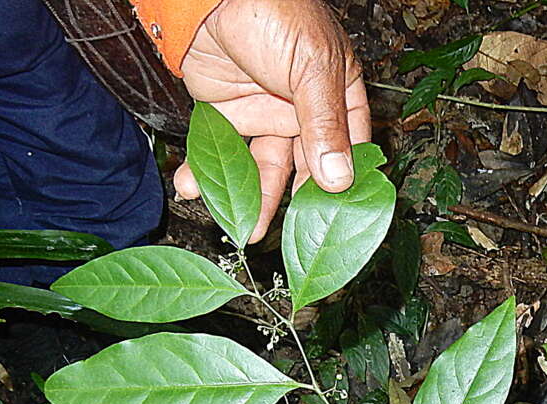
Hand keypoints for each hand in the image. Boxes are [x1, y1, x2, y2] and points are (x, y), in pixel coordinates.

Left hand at [174, 0, 370, 242]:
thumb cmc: (273, 11)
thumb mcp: (311, 67)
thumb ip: (323, 124)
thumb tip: (339, 181)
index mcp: (338, 94)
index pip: (351, 148)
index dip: (347, 185)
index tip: (340, 220)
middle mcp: (304, 109)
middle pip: (306, 169)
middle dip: (295, 204)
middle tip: (289, 238)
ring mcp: (265, 113)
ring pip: (263, 169)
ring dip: (250, 199)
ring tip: (241, 228)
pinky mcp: (227, 114)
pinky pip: (222, 153)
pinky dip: (206, 173)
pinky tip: (195, 190)